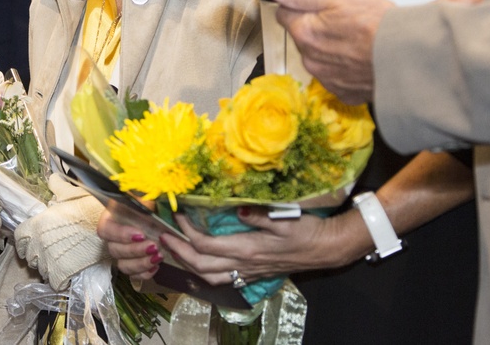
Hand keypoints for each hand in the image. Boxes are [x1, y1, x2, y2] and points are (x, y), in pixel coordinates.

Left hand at [15, 174, 107, 289]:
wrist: (109, 225)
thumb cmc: (89, 207)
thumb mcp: (72, 193)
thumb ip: (58, 187)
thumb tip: (52, 178)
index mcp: (36, 224)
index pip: (19, 238)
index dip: (26, 241)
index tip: (34, 242)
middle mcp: (38, 243)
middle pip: (29, 256)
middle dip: (38, 255)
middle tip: (51, 252)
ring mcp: (48, 260)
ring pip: (41, 270)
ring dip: (49, 268)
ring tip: (62, 262)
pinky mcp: (61, 274)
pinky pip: (54, 282)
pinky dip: (60, 280)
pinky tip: (69, 273)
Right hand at [96, 200, 162, 280]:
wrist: (166, 219)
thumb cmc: (153, 205)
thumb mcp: (147, 198)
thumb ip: (144, 201)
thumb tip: (147, 204)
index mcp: (112, 218)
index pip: (105, 230)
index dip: (120, 234)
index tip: (140, 234)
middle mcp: (114, 238)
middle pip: (114, 250)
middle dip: (135, 250)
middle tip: (154, 246)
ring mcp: (123, 254)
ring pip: (123, 266)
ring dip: (141, 263)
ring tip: (159, 256)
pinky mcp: (134, 265)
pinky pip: (134, 277)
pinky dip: (145, 274)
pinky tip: (157, 266)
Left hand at [159, 207, 366, 285]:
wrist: (326, 248)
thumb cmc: (307, 230)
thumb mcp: (285, 218)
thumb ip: (259, 215)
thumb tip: (238, 209)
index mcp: (247, 248)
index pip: (206, 245)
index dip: (186, 232)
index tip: (175, 216)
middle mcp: (244, 264)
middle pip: (201, 265)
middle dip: (179, 251)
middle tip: (163, 237)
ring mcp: (248, 271)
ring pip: (210, 276)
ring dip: (188, 264)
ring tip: (175, 250)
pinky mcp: (254, 273)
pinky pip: (223, 279)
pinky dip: (205, 273)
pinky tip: (199, 263)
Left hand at [266, 0, 393, 103]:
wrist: (408, 56)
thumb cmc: (378, 24)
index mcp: (305, 32)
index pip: (284, 14)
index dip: (299, 5)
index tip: (317, 4)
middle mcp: (309, 58)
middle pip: (302, 36)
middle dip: (316, 27)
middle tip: (344, 21)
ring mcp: (325, 77)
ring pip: (318, 57)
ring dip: (330, 48)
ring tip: (357, 40)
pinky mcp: (343, 91)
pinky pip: (336, 76)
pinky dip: (345, 68)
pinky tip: (362, 58)